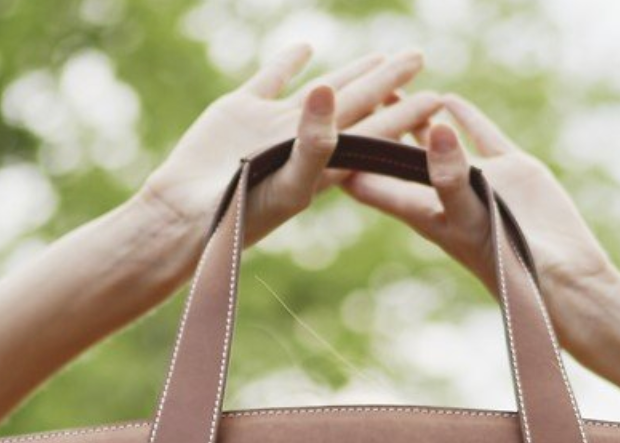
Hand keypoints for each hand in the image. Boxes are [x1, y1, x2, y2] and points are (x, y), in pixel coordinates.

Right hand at [138, 45, 440, 251]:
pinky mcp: (242, 111)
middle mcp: (304, 145)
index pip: (374, 135)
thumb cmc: (238, 214)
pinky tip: (307, 47)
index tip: (436, 97)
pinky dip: (290, 62)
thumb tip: (331, 88)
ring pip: (321, 92)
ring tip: (382, 56)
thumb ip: (314, 143)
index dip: (404, 116)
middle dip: (388, 85)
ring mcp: (273, 126)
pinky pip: (272, 79)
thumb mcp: (286, 183)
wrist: (183, 217)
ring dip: (351, 74)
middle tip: (419, 59)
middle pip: (356, 106)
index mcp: (324, 167)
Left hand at [341, 94, 619, 353]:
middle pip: (394, 156)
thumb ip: (450, 175)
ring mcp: (477, 181)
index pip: (369, 183)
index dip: (346, 159)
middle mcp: (444, 195)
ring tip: (389, 88)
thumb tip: (429, 127)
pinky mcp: (511, 170)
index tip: (318, 133)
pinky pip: (481, 135)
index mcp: (422, 212)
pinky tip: (447, 100)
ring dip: (411, 117)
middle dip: (373, 129)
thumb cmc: (508, 260)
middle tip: (345, 97)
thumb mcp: (472, 216)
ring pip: (434, 141)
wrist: (563, 278)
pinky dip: (463, 117)